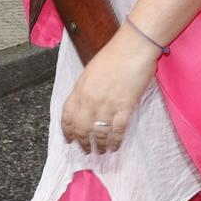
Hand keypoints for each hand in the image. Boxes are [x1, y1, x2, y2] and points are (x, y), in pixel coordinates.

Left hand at [60, 32, 161, 154]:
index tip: (69, 139)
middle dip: (82, 142)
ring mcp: (107, 105)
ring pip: (98, 133)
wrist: (133, 48)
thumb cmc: (114, 54)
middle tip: (86, 150)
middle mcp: (90, 100)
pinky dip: (115, 141)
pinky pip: (117, 131)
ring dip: (99, 145)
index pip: (67, 116)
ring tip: (100, 152)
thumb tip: (84, 103)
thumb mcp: (91, 71)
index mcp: (80, 89)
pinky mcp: (124, 108)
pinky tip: (114, 147)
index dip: (67, 131)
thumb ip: (85, 89)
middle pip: (81, 128)